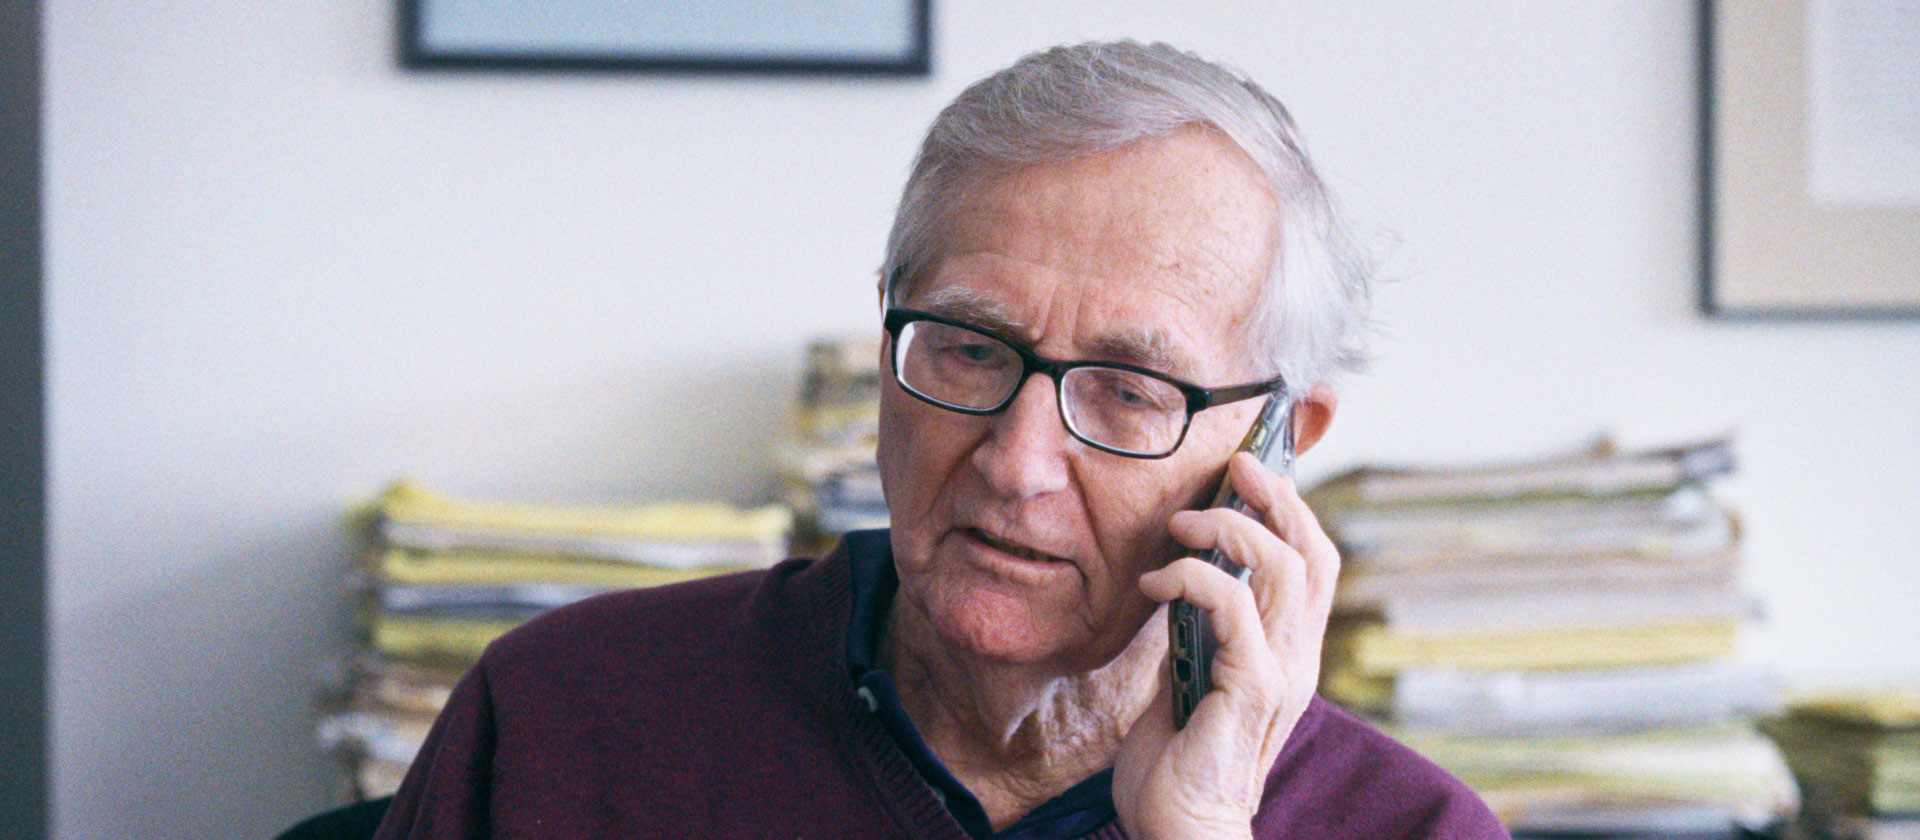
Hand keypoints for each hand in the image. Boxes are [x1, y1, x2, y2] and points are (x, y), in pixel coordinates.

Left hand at [1111, 452, 1341, 839]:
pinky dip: (1192, 579)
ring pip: (1283, 569)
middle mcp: (1297, 658)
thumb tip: (1177, 583)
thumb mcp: (1185, 680)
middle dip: (1278, 497)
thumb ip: (1194, 634)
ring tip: (1180, 524)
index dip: (1293, 511)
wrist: (1181, 832)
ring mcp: (1280, 673)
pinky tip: (1155, 584)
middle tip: (1236, 464)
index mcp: (1287, 654)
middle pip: (1313, 554)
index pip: (1313, 565)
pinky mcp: (1251, 688)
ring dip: (1228, 530)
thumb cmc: (1176, 767)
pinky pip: (1234, 607)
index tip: (1252, 472)